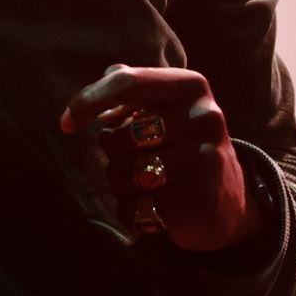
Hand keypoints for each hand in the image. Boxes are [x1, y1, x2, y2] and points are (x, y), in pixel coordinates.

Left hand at [59, 65, 263, 251]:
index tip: (66, 123)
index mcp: (190, 85)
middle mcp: (204, 117)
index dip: (87, 102)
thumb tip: (92, 91)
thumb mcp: (165, 105)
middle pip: (118, 137)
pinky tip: (154, 208)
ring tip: (146, 184)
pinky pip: (137, 209)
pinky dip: (133, 213)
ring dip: (121, 186)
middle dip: (113, 154)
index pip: (126, 83)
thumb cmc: (181, 144)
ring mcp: (205, 159)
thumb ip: (128, 87)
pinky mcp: (200, 200)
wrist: (229, 200)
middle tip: (137, 158)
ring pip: (124, 175)